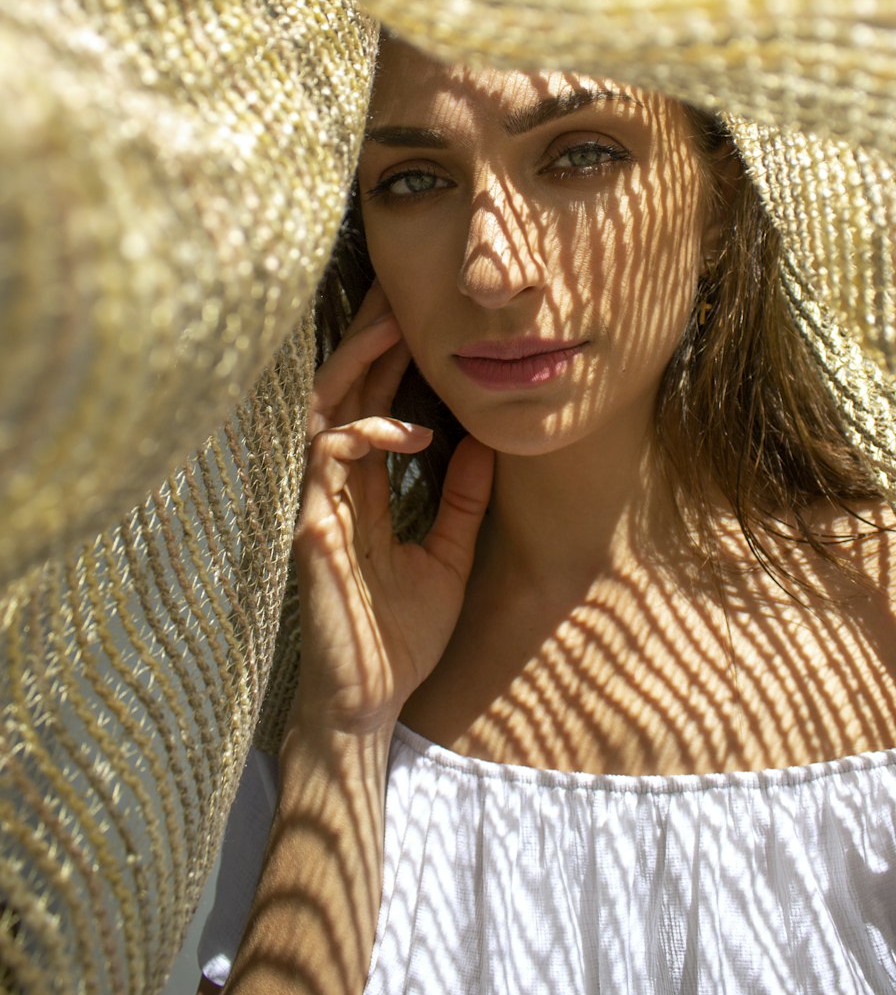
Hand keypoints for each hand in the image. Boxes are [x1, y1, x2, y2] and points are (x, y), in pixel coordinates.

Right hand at [290, 283, 493, 739]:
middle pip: (342, 393)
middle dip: (367, 340)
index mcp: (364, 491)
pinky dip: (365, 435)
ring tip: (395, 331)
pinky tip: (408, 434)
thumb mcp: (448, 557)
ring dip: (359, 367)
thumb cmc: (400, 639)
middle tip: (398, 291)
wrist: (371, 704)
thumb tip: (483, 445)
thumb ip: (460, 501)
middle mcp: (335, 487)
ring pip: (324, 410)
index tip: (418, 315)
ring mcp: (319, 503)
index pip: (371, 406)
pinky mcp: (313, 527)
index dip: (388, 360)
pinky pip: (326, 459)